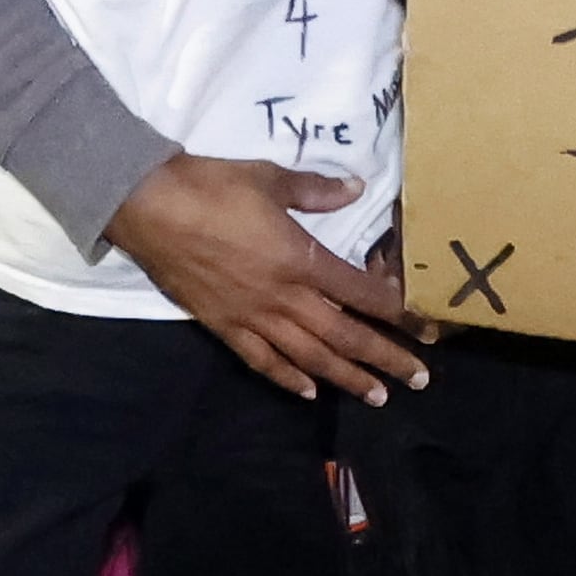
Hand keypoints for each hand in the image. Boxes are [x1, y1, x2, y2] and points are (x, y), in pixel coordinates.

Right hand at [105, 154, 430, 402]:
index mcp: (301, 260)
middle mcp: (283, 297)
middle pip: (344, 335)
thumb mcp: (270, 179)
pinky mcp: (223, 326)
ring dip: (346, 377)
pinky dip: (287, 379)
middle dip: (385, 358)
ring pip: (309, 357)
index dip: (397, 312)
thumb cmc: (212, 188)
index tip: (425, 328)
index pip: (362, 293)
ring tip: (377, 395)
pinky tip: (308, 392)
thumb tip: (355, 188)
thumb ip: (316, 190)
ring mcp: (252, 317)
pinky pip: (261, 360)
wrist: (149, 207)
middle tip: (418, 378)